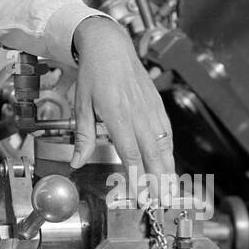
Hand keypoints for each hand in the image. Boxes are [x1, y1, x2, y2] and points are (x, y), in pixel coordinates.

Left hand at [68, 15, 174, 194]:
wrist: (110, 46)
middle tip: (163, 202)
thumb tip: (77, 162)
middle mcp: (138, 113)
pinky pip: (167, 131)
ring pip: (164, 144)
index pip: (130, 153)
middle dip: (159, 180)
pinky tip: (169, 162)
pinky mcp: (158, 104)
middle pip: (153, 153)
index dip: (137, 177)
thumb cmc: (94, 74)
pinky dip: (169, 149)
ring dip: (168, 168)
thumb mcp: (81, 104)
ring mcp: (151, 108)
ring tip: (171, 190)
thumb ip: (83, 136)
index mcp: (117, 114)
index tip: (140, 195)